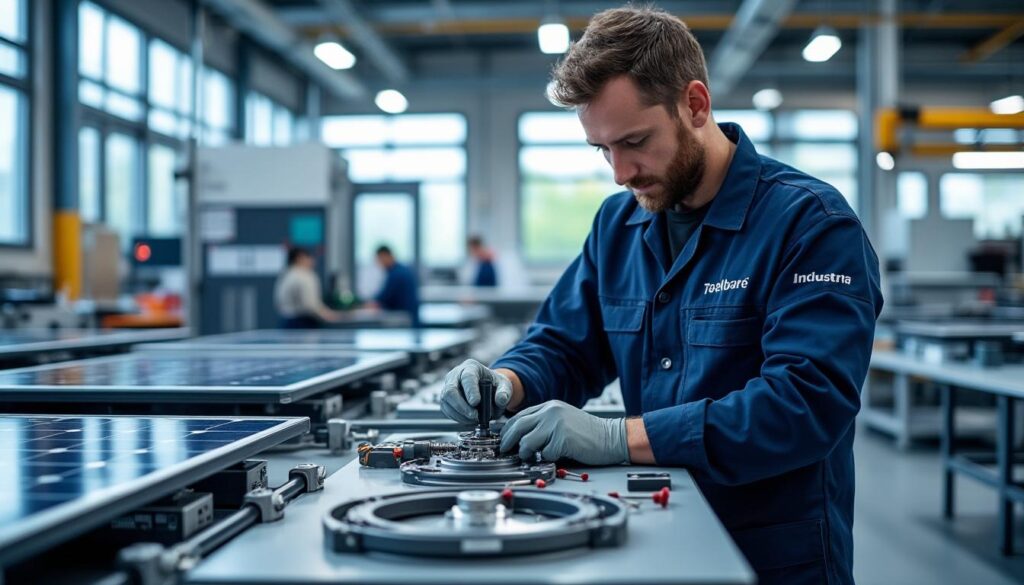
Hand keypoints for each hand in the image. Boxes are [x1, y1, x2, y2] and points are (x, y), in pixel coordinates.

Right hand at [439, 359, 512, 424]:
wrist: (487, 388)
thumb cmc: (494, 384)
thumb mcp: (504, 385)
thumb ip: (504, 392)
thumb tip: (500, 400)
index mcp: (471, 367)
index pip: (467, 377)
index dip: (470, 390)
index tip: (476, 403)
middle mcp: (456, 374)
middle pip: (451, 390)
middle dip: (462, 406)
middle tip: (475, 416)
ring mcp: (448, 386)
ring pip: (446, 401)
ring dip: (460, 414)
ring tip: (474, 419)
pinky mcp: (445, 398)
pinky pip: (446, 409)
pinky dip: (457, 417)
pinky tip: (468, 420)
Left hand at [499, 401, 628, 465]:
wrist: (612, 437)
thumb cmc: (588, 434)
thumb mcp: (562, 420)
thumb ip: (543, 424)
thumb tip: (519, 438)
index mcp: (549, 406)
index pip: (519, 416)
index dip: (508, 430)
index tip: (502, 440)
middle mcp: (551, 412)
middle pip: (518, 426)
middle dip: (507, 441)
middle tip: (504, 451)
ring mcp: (556, 424)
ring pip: (527, 441)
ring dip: (525, 453)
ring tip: (531, 457)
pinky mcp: (563, 439)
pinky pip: (545, 453)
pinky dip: (548, 458)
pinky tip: (557, 456)